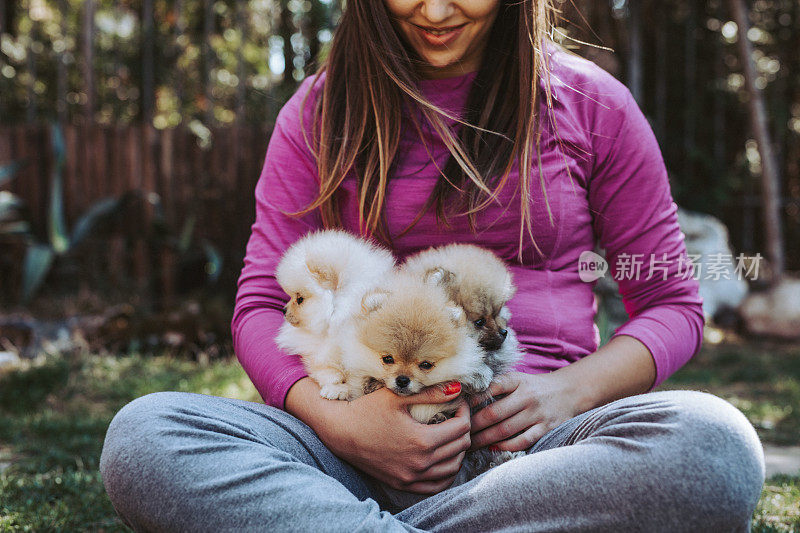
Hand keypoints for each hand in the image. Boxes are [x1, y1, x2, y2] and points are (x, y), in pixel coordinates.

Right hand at [287, 378, 470, 493]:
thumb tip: (458, 388)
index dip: (464, 412)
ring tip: (451, 435)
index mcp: (422, 441)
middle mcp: (420, 463)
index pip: (461, 428)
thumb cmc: (366, 410)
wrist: (339, 432)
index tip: (458, 402)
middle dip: (463, 429)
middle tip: (456, 415)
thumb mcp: (397, 397)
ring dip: (458, 451)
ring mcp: (411, 477)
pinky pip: (436, 485)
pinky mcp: (403, 483)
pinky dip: (446, 473)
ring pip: (452, 468)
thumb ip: (430, 393)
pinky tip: (444, 459)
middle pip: (460, 448)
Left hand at [469, 371, 580, 451]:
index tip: (459, 409)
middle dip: (474, 425)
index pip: (491, 388)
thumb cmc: (534, 386)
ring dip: (485, 439)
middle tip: (460, 433)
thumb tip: (466, 397)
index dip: (472, 400)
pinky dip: (506, 446)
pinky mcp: (546, 428)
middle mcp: (527, 396)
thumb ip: (496, 386)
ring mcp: (537, 413)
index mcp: (517, 380)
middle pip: (494, 414)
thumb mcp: (517, 378)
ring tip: (471, 444)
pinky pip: (523, 441)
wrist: (568, 391)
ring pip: (505, 430)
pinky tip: (493, 447)